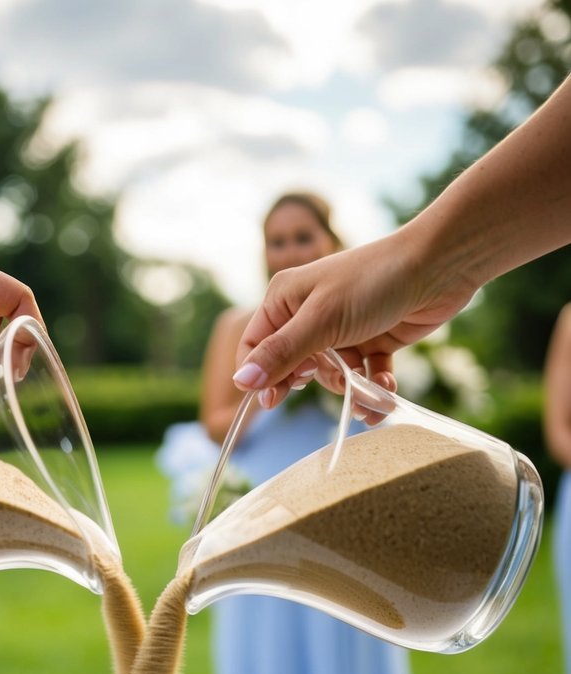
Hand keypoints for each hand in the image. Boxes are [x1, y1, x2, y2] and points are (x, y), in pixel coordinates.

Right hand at [232, 224, 476, 407]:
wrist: (440, 265)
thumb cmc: (374, 281)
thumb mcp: (321, 320)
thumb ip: (282, 353)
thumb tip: (240, 382)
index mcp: (286, 299)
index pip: (256, 347)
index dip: (261, 376)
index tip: (273, 402)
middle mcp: (309, 313)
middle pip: (295, 367)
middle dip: (316, 384)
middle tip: (337, 383)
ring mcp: (342, 329)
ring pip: (333, 375)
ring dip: (352, 391)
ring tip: (372, 400)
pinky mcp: (373, 340)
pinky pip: (364, 375)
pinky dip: (375, 386)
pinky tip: (387, 390)